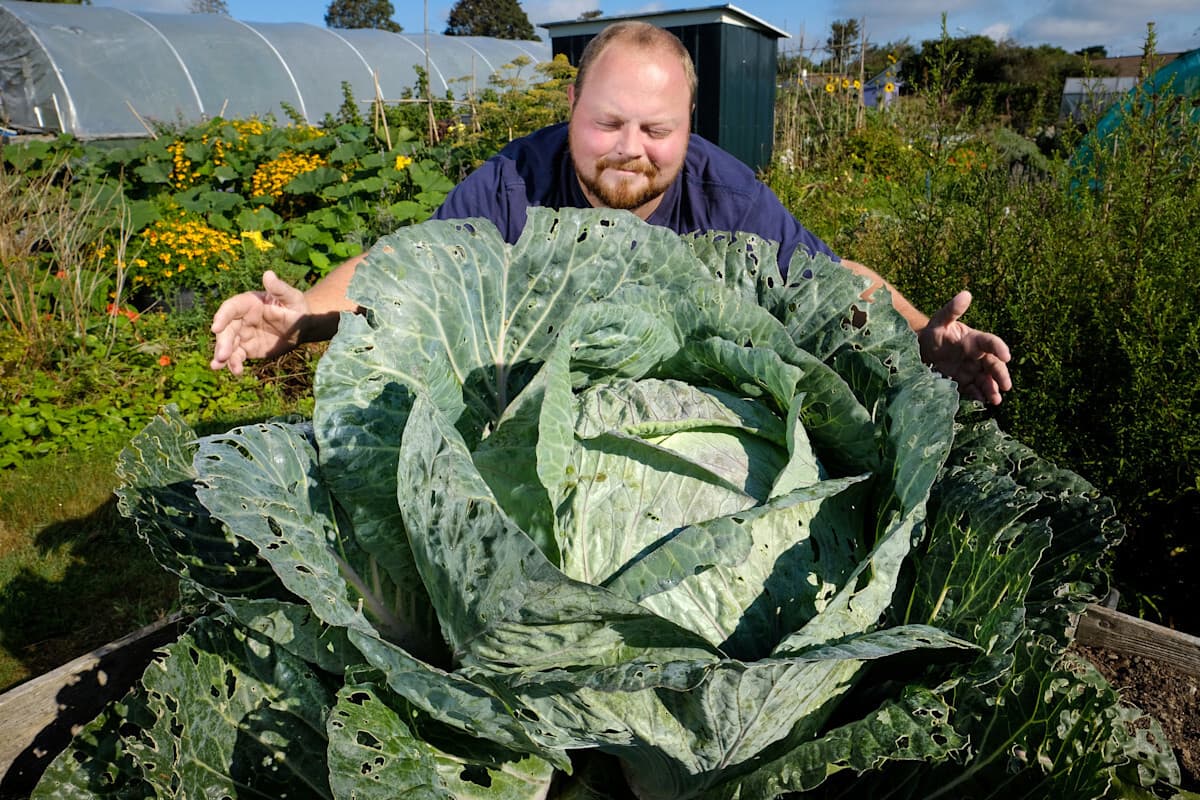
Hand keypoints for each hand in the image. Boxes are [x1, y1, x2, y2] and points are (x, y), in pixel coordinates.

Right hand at [210, 270, 308, 375]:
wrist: (302, 326)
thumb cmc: (296, 307)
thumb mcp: (291, 297)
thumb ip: (279, 288)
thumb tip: (268, 274)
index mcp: (248, 303)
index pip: (231, 308)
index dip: (222, 316)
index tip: (216, 327)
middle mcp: (241, 318)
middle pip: (226, 330)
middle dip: (222, 342)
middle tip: (221, 355)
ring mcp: (242, 334)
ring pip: (228, 345)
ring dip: (223, 356)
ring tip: (218, 366)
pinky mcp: (247, 348)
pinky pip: (237, 356)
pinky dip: (234, 364)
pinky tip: (236, 372)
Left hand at [917, 290, 1011, 404]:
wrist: (921, 351)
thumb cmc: (933, 333)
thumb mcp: (939, 321)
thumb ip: (952, 310)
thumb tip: (966, 294)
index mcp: (974, 340)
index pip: (990, 343)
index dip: (1000, 348)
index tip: (1007, 356)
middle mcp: (976, 356)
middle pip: (993, 365)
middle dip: (1000, 375)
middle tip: (1006, 386)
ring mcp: (971, 371)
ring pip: (986, 380)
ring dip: (992, 389)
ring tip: (995, 400)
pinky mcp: (963, 383)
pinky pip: (973, 390)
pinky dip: (978, 396)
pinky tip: (981, 401)